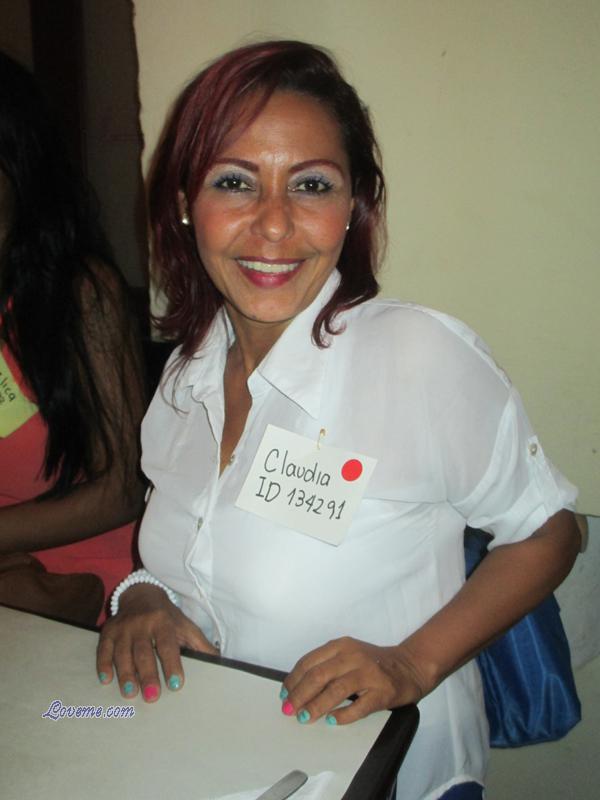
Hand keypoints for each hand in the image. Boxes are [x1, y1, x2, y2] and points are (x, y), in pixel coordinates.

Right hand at [96, 584, 217, 701]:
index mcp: (163, 622)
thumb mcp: (185, 626)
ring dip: (126, 674)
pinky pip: (103, 649)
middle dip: (148, 674)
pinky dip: (103, 664)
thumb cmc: (167, 617)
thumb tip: (219, 663)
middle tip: (152, 696)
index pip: (168, 645)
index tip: (176, 684)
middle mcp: (142, 623)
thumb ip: (200, 645)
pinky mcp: (108, 632)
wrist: (142, 594)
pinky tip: (106, 680)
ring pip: (123, 653)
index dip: (172, 664)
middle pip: (144, 652)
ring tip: (130, 694)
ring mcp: (123, 628)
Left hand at [280, 637, 426, 725]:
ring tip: (305, 717)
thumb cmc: (373, 663)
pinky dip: (342, 716)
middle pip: (318, 676)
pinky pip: (359, 707)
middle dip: (299, 695)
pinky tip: (331, 720)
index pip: (309, 662)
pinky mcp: (382, 692)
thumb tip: (296, 688)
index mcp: (341, 646)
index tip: (284, 695)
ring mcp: (368, 674)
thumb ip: (325, 665)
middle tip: (289, 710)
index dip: (293, 680)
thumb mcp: (347, 655)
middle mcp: (353, 656)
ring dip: (316, 706)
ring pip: (335, 691)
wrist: (410, 666)